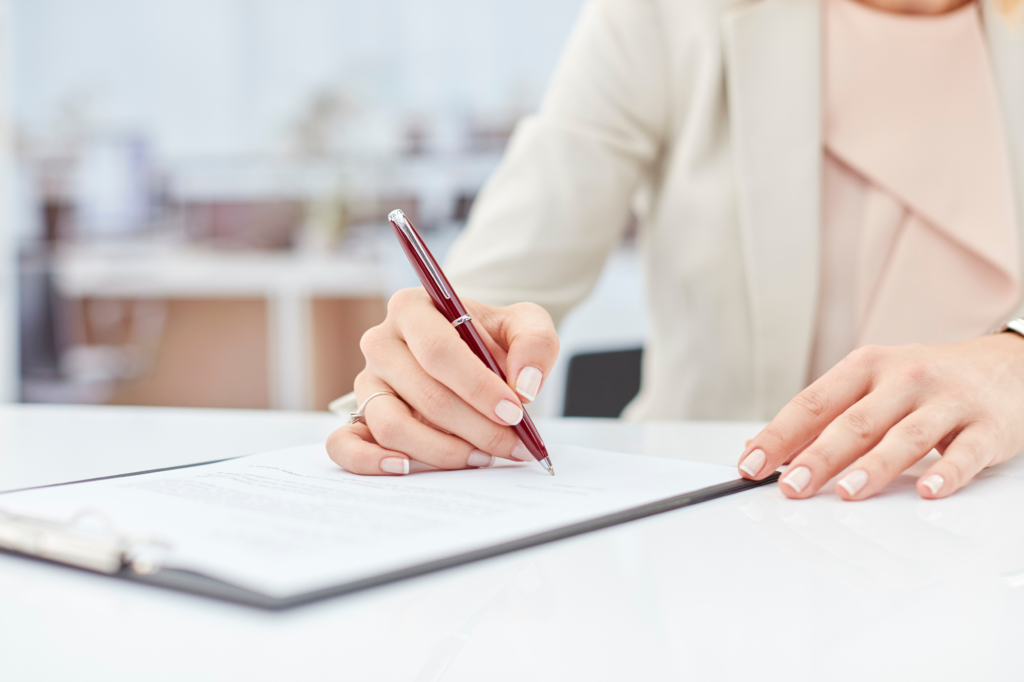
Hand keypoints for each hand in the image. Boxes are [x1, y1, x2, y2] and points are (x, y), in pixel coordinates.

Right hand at [326, 288, 558, 474]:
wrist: (469, 351)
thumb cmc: (491, 337)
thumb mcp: (524, 323)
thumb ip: (535, 343)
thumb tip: (524, 386)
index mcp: (411, 308)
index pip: (438, 351)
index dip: (477, 387)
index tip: (513, 412)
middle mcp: (380, 342)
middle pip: (424, 394)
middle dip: (475, 426)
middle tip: (511, 445)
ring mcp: (366, 382)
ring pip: (392, 425)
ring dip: (442, 451)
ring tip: (480, 457)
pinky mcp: (358, 416)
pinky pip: (343, 444)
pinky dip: (370, 462)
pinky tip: (408, 468)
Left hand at [737, 334, 1023, 499]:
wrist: (1007, 364)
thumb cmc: (924, 382)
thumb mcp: (870, 386)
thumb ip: (821, 417)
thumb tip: (763, 447)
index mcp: (866, 366)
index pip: (813, 402)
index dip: (780, 435)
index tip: (751, 463)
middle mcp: (904, 378)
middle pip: (854, 422)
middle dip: (818, 457)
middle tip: (790, 487)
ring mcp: (947, 401)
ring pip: (905, 436)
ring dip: (874, 467)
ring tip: (847, 492)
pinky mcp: (988, 426)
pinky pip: (966, 452)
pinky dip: (947, 473)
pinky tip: (929, 491)